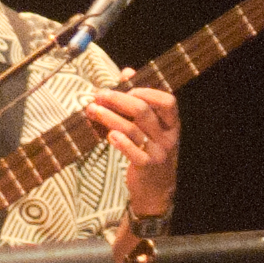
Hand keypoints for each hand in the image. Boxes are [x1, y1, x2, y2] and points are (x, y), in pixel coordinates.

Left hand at [86, 69, 178, 215]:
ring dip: (109, 117)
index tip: (126, 88)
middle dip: (118, 100)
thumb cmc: (151, 151)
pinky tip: (107, 135)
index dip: (146, 91)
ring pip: (133, 129)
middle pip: (143, 111)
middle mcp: (168, 137)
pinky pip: (133, 152)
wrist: (156, 191)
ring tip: (92, 110)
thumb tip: (127, 71)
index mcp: (172, 124)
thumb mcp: (152, 128)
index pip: (167, 101)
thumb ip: (141, 100)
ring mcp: (158, 153)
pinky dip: (120, 142)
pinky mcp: (146, 167)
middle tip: (99, 95)